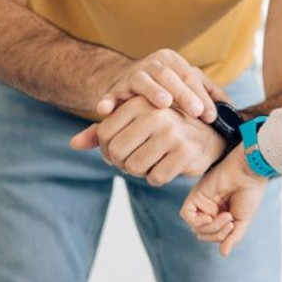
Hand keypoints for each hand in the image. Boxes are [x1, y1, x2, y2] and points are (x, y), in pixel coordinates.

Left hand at [69, 96, 224, 184]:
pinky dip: (156, 178)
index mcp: (140, 102)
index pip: (104, 134)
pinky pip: (155, 178)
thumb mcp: (134, 122)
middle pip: (117, 152)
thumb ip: (102, 131)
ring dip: (139, 172)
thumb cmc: (163, 127)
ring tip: (149, 163)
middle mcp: (155, 115)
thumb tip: (73, 144)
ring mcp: (172, 134)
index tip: (117, 153)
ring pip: (134, 167)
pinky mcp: (185, 153)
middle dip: (121, 163)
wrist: (207, 135)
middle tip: (132, 162)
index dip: (107, 150)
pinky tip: (165, 167)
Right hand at [98, 49, 226, 122]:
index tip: (212, 116)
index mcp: (172, 62)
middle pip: (169, 76)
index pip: (190, 76)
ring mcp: (132, 76)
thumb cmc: (164, 87)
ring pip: (142, 80)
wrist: (124, 82)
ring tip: (164, 103)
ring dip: (153, 92)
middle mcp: (152, 64)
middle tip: (196, 111)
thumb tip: (231, 109)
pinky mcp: (113, 90)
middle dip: (184, 94)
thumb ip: (208, 93)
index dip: (202, 96)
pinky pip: (110, 96)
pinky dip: (107, 102)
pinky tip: (106, 111)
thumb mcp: (186, 85)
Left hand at [180, 147, 269, 256]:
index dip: (220, 237)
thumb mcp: (243, 221)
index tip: (233, 226)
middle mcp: (210, 209)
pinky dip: (198, 221)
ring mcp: (202, 202)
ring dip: (211, 227)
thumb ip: (233, 237)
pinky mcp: (196, 195)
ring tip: (226, 216)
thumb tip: (223, 254)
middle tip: (230, 221)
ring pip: (196, 227)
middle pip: (202, 233)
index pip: (212, 235)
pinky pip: (187, 215)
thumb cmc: (250, 194)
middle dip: (216, 234)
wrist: (249, 173)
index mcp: (221, 215)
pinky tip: (210, 217)